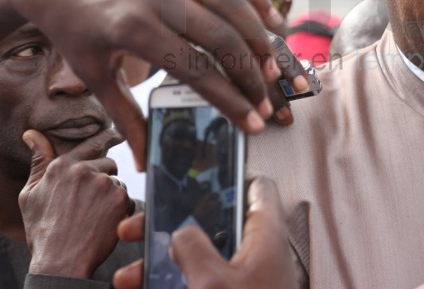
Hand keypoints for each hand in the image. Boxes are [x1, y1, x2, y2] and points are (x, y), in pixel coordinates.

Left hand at [0, 0, 285, 168]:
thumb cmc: (73, 26)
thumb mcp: (92, 74)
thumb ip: (125, 116)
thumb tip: (144, 161)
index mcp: (134, 30)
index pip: (196, 70)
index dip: (230, 99)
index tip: (253, 123)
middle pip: (222, 37)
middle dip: (252, 74)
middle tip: (267, 101)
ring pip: (232, 2)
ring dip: (260, 35)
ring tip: (273, 66)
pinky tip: (272, 19)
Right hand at [20, 128, 133, 278]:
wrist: (60, 261)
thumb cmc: (43, 230)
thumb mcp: (31, 194)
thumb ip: (39, 162)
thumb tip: (33, 134)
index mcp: (62, 166)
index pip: (92, 142)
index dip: (108, 137)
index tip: (118, 134)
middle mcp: (85, 170)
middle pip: (109, 162)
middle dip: (104, 176)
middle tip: (90, 201)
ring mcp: (105, 184)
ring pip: (117, 181)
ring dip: (111, 194)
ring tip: (92, 215)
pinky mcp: (120, 199)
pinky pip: (127, 197)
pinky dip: (119, 208)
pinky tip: (103, 222)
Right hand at [113, 177, 297, 288]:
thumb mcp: (211, 283)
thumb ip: (194, 247)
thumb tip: (182, 231)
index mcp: (265, 235)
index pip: (257, 188)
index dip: (228, 177)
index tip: (190, 181)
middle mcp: (259, 253)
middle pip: (216, 223)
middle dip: (173, 227)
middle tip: (135, 232)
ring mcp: (247, 279)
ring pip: (202, 258)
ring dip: (163, 265)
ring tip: (127, 278)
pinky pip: (203, 284)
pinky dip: (175, 285)